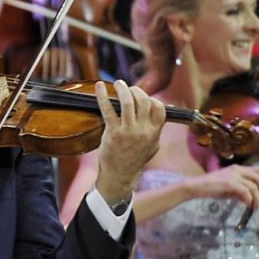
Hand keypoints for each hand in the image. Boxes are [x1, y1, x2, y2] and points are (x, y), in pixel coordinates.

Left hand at [92, 79, 164, 205]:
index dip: (152, 98)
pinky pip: (108, 109)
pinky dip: (102, 95)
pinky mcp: (113, 133)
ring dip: (122, 88)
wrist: (120, 175)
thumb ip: (155, 129)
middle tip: (128, 88)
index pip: (159, 108)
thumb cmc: (134, 160)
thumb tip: (155, 111)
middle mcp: (143, 131)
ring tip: (118, 83)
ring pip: (128, 102)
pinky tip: (99, 86)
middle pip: (144, 101)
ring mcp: (128, 131)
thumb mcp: (152, 145)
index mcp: (154, 133)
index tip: (143, 97)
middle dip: (136, 90)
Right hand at [192, 162, 258, 208]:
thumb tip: (249, 199)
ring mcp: (234, 176)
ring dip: (257, 198)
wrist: (197, 186)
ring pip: (253, 186)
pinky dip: (249, 199)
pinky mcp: (229, 184)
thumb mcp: (228, 189)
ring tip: (254, 206)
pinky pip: (245, 192)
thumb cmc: (211, 188)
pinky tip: (247, 205)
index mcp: (238, 169)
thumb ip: (239, 192)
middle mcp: (237, 170)